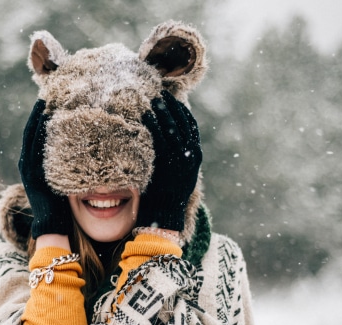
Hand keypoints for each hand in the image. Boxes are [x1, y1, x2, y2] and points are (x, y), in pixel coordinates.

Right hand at [18, 100, 71, 237]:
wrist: (53, 227)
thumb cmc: (64, 206)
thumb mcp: (65, 179)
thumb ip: (69, 163)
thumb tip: (88, 146)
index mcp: (33, 163)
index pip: (37, 131)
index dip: (44, 112)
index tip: (54, 94)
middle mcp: (27, 162)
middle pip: (33, 128)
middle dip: (41, 108)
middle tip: (51, 88)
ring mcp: (28, 167)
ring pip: (32, 133)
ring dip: (40, 114)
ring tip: (49, 95)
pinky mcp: (32, 173)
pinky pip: (35, 146)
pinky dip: (40, 130)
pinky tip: (49, 116)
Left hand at [137, 91, 201, 231]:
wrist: (166, 214)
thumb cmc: (169, 197)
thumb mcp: (180, 176)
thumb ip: (179, 160)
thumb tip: (171, 147)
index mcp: (196, 156)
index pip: (192, 127)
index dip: (183, 112)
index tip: (175, 101)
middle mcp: (190, 154)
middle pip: (183, 122)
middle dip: (173, 106)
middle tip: (162, 93)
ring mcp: (178, 157)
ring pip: (172, 127)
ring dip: (163, 111)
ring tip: (154, 99)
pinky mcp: (165, 161)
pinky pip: (158, 137)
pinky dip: (153, 124)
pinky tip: (146, 116)